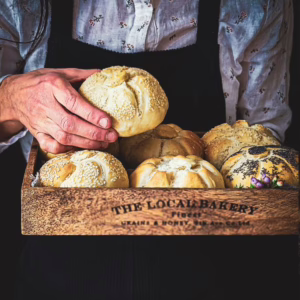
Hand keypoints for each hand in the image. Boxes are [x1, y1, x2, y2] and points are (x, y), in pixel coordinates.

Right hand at [0, 68, 117, 152]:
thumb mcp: (59, 72)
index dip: (92, 114)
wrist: (13, 95)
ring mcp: (40, 122)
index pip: (74, 103)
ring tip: (104, 144)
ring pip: (63, 137)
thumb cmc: (39, 82)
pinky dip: (67, 150)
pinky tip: (82, 148)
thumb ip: (81, 74)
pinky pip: (51, 146)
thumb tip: (102, 74)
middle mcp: (45, 105)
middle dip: (94, 133)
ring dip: (86, 143)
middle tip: (112, 137)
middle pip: (70, 124)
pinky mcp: (37, 133)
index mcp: (52, 86)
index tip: (108, 122)